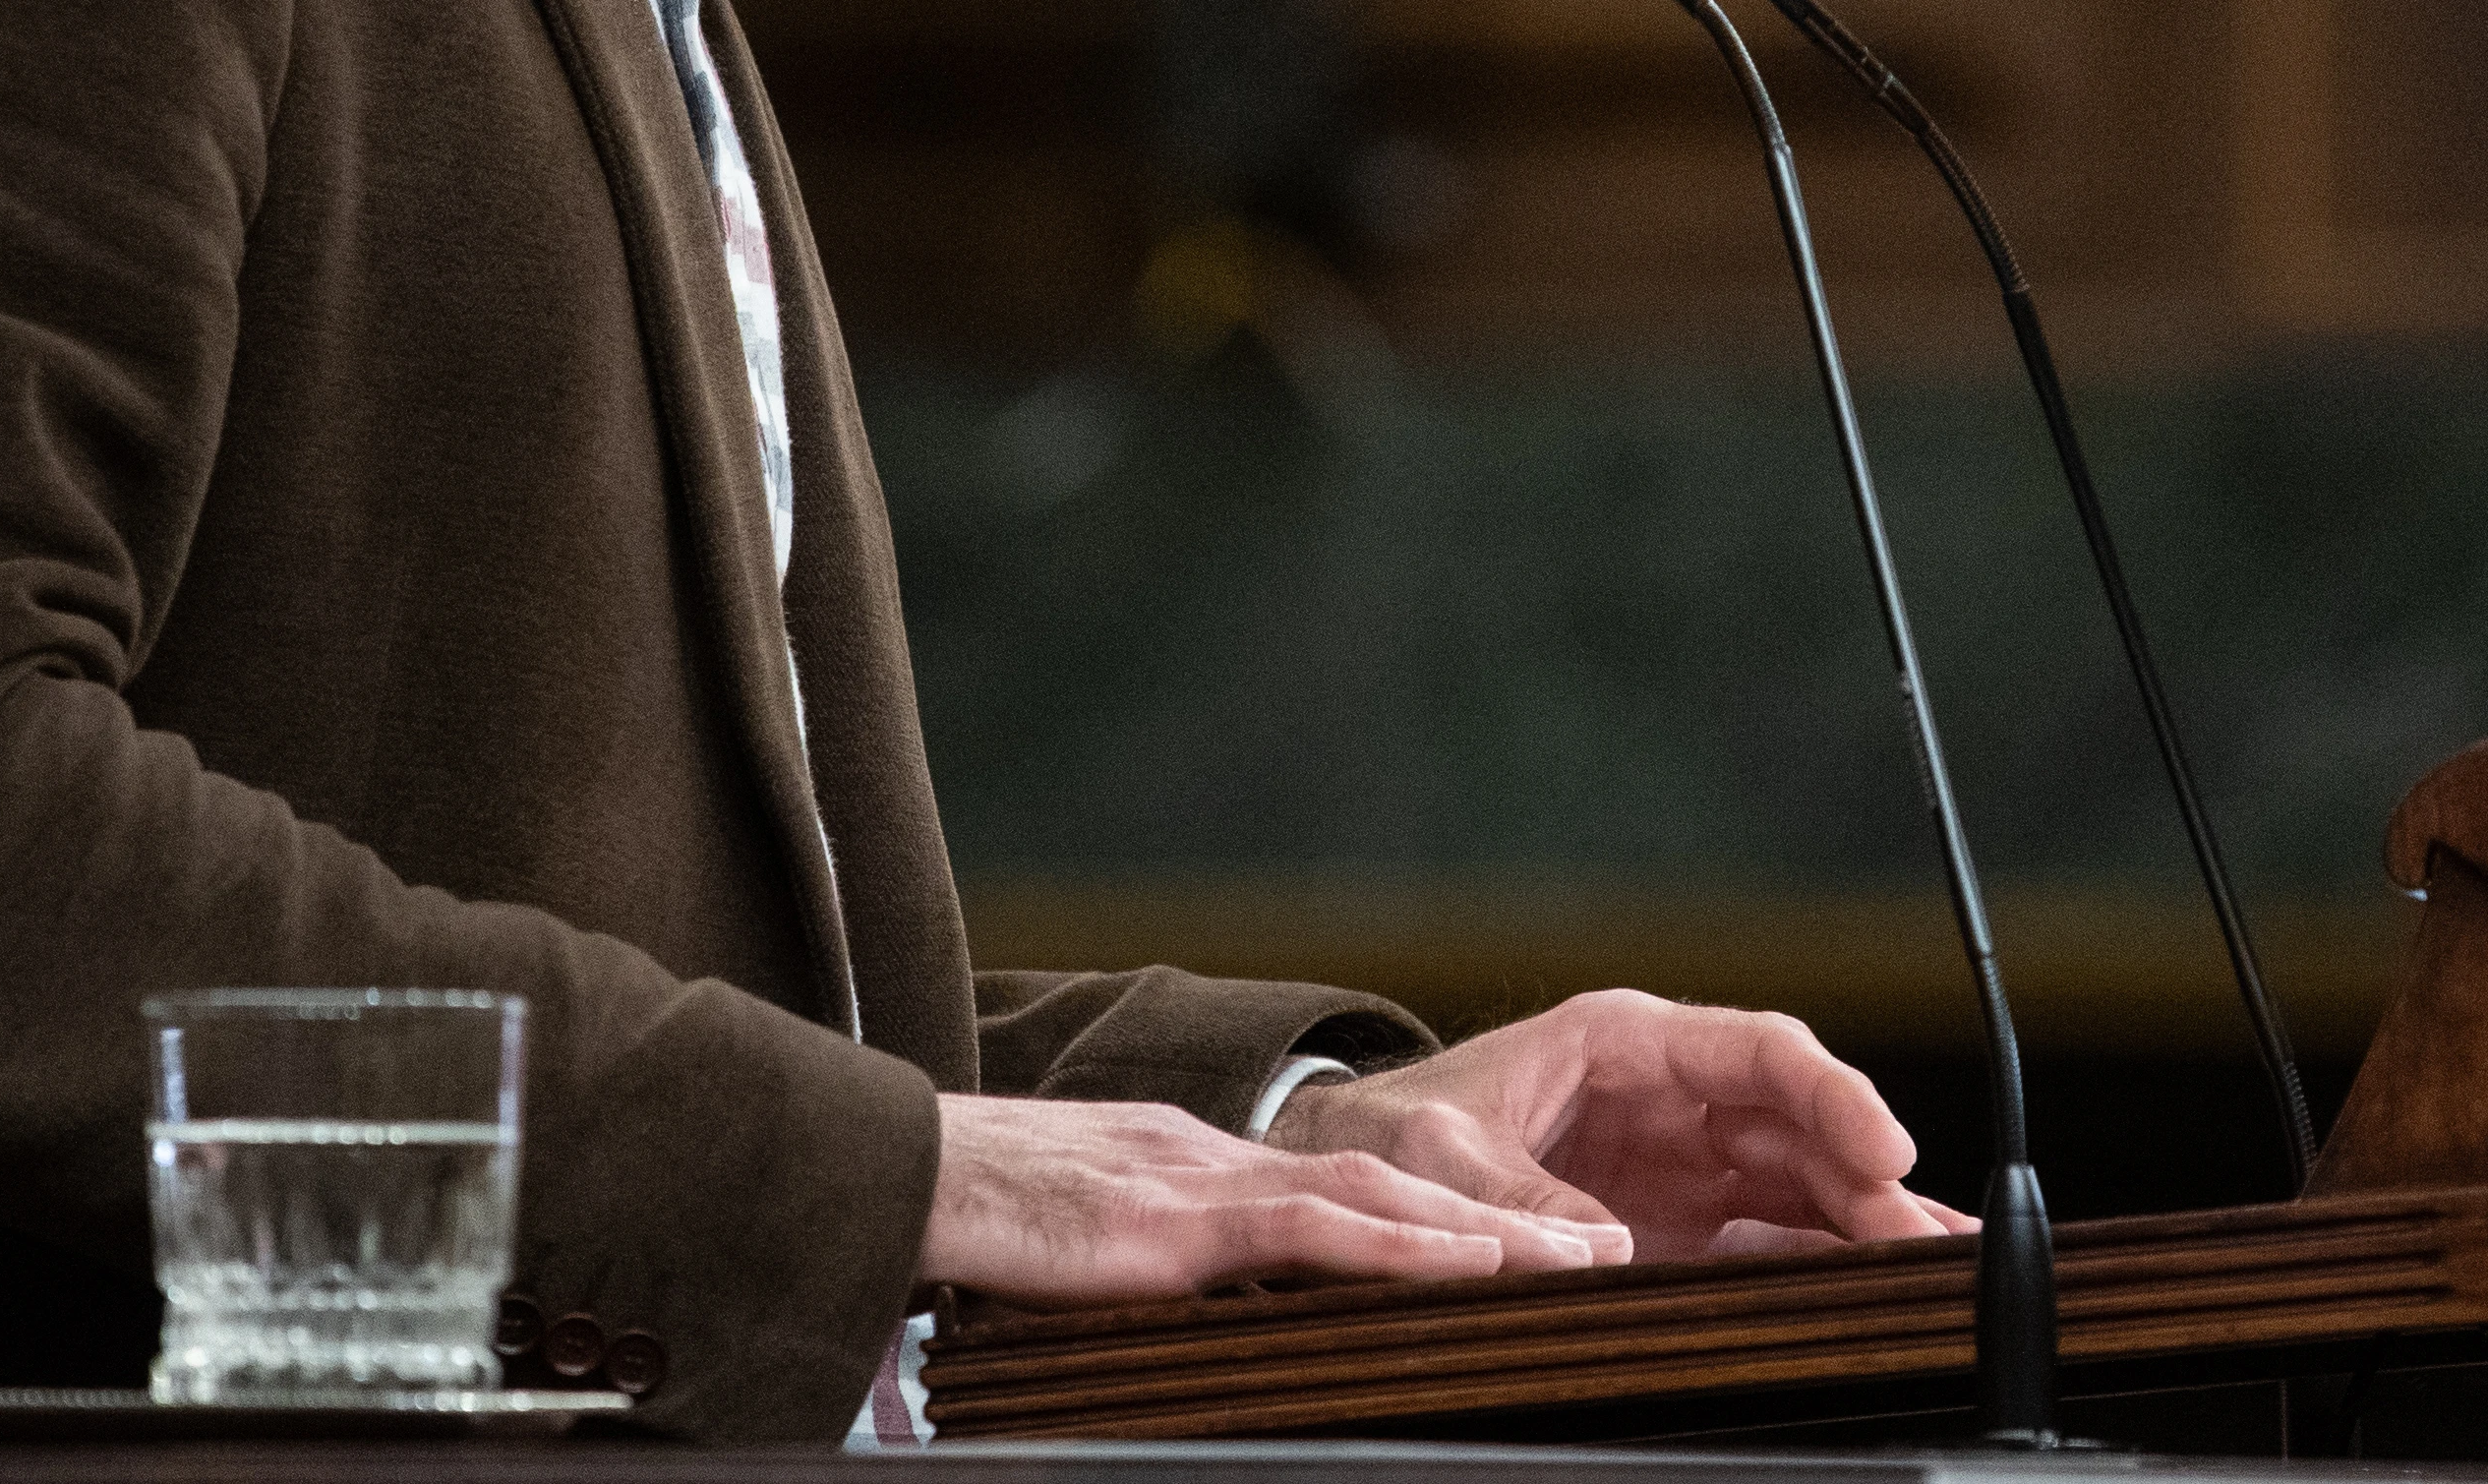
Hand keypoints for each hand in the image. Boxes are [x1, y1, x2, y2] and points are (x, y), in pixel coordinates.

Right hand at [917, 1091, 1626, 1301]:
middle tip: (1600, 1248)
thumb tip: (1197, 1326)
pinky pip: (1310, 1229)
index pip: (1348, 1191)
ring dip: (1485, 1228)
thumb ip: (1153, 1276)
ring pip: (1378, 1199)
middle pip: (1392, 1186)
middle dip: (1502, 1217)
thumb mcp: (1085, 1250)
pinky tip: (1470, 1259)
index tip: (1524, 1242)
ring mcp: (1201, 1184)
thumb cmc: (967, 1223)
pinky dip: (1402, 1246)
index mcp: (1202, 1171)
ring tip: (1574, 1257)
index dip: (1442, 1214)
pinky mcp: (1173, 1221)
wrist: (887, 1173)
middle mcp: (1220, 1162)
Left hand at [1267, 988, 1972, 1260]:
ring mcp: (1678, 1160)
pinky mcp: (1671, 1220)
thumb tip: (1603, 1252)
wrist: (1342, 1164)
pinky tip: (1872, 1282)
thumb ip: (1515, 1195)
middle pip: (1797, 1124)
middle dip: (1867, 1176)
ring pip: (1798, 1181)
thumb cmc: (1387, 1131)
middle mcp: (1669, 1095)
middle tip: (1921, 1241)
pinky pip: (1765, 1234)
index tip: (1885, 1149)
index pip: (1760, 1053)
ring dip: (1862, 1221)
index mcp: (1625, 1042)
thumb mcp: (1434, 1152)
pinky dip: (1820, 1258)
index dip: (1834, 1095)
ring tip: (1932, 1265)